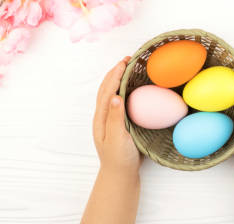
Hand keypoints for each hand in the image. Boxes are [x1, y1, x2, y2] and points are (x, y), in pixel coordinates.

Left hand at [92, 57, 141, 176]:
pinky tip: (132, 87)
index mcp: (102, 117)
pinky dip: (123, 88)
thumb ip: (116, 118)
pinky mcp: (118, 122)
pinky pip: (118, 100)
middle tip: (128, 59)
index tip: (125, 62)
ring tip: (128, 67)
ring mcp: (109, 118)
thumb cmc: (119, 158)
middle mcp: (103, 115)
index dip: (115, 74)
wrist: (120, 175)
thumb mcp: (117, 139)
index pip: (108, 90)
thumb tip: (115, 96)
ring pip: (111, 93)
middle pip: (106, 88)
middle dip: (115, 71)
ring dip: (117, 78)